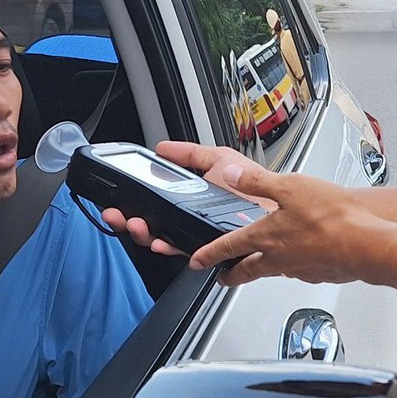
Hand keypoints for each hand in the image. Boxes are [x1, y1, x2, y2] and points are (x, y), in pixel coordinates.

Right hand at [100, 141, 275, 254]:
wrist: (278, 210)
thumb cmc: (254, 186)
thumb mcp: (219, 160)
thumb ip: (191, 154)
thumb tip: (163, 147)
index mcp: (191, 197)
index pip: (155, 199)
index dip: (135, 199)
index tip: (120, 197)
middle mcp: (191, 217)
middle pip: (152, 220)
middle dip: (130, 218)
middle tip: (119, 213)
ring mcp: (198, 234)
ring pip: (162, 237)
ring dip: (143, 232)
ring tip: (136, 224)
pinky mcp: (209, 249)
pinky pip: (183, 249)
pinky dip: (167, 246)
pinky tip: (159, 240)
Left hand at [105, 153, 373, 287]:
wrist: (365, 244)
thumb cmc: (331, 217)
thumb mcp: (290, 186)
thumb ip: (258, 181)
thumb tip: (233, 175)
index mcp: (264, 237)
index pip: (228, 248)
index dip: (208, 255)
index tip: (197, 261)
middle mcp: (277, 258)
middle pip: (245, 272)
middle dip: (231, 275)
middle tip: (223, 278)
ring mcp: (298, 269)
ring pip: (272, 271)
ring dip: (263, 268)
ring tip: (262, 263)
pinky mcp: (318, 273)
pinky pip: (299, 271)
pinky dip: (294, 265)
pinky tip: (302, 256)